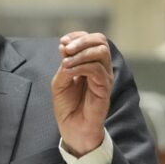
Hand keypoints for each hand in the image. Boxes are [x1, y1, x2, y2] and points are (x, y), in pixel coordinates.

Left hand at [51, 32, 112, 155]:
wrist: (72, 127)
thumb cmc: (67, 105)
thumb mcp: (60, 81)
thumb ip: (65, 63)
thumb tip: (64, 46)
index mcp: (91, 63)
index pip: (92, 39)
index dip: (77, 36)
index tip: (62, 42)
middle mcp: (101, 67)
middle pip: (101, 40)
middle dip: (81, 41)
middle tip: (65, 50)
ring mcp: (104, 77)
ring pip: (101, 52)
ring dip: (80, 53)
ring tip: (65, 63)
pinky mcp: (105, 88)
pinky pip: (96, 69)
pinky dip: (80, 67)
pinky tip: (68, 72)